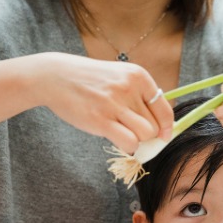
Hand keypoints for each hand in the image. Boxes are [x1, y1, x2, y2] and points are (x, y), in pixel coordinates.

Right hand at [33, 53, 173, 154]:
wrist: (55, 77)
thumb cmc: (90, 80)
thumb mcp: (119, 76)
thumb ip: (139, 95)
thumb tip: (160, 124)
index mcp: (138, 75)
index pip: (164, 109)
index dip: (167, 127)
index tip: (163, 135)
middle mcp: (129, 88)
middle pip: (155, 125)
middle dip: (147, 134)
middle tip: (132, 131)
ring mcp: (115, 104)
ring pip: (145, 134)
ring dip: (137, 140)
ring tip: (123, 133)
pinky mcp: (101, 120)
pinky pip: (129, 142)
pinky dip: (128, 146)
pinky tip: (116, 138)